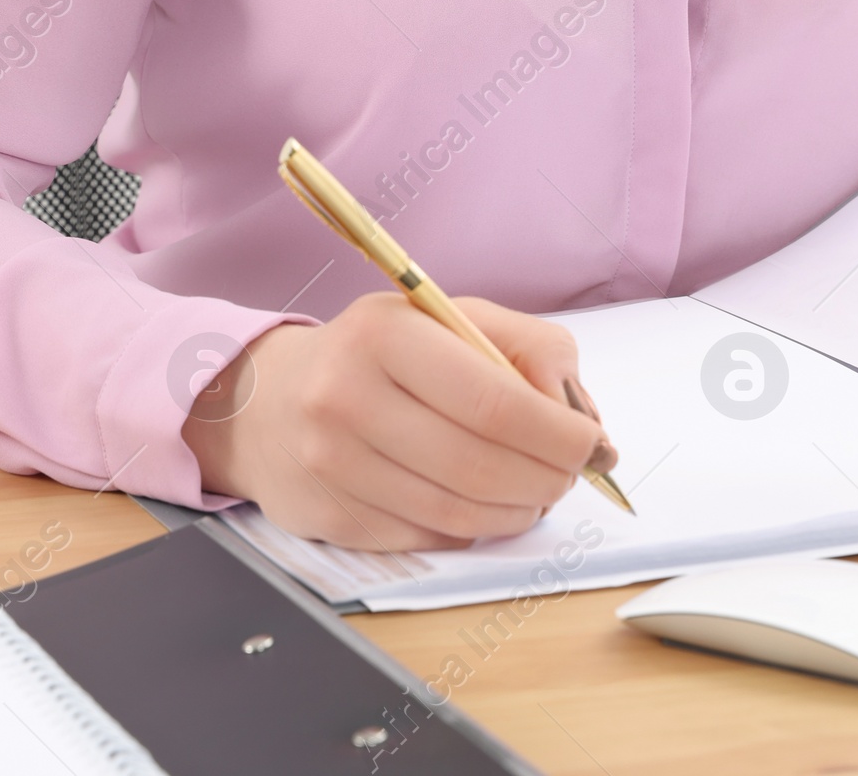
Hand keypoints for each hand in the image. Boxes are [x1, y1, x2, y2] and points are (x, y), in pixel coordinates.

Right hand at [181, 292, 608, 549]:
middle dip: (546, 478)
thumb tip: (581, 417)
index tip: (590, 442)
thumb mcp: (447, 319)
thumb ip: (527, 348)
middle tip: (571, 474)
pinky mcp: (331, 518)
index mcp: (385, 335)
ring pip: (456, 514)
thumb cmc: (377, 354)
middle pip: (478, 465)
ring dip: (516, 511)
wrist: (267, 400)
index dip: (556, 433)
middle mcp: (347, 398)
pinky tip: (482, 506)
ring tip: (535, 491)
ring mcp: (332, 464)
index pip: (492, 401)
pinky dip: (472, 530)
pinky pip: (427, 539)